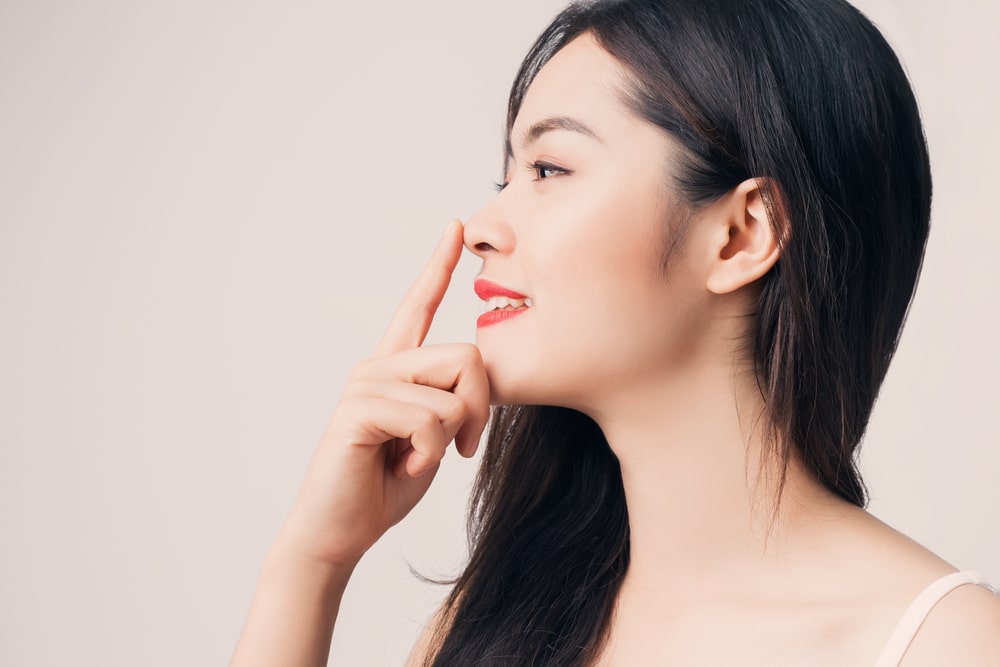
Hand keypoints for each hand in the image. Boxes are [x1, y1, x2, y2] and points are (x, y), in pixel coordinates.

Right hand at [275, 219, 489, 568]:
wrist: (339, 532)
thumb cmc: (386, 485)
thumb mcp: (435, 438)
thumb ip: (452, 401)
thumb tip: (473, 376)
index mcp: (396, 367)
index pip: (418, 305)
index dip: (438, 265)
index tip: (456, 228)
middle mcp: (378, 365)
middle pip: (468, 356)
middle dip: (480, 408)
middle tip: (463, 446)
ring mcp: (365, 383)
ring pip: (452, 393)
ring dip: (450, 439)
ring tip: (419, 460)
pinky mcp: (357, 409)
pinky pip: (428, 420)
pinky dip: (428, 455)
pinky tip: (401, 467)